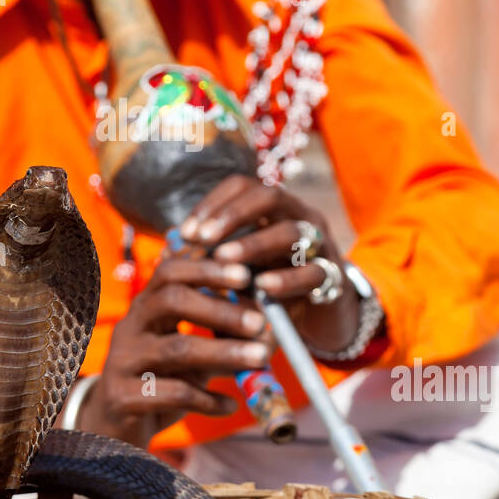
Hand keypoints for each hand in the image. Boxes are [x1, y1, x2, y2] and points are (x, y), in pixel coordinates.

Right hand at [78, 252, 273, 445]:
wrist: (113, 428)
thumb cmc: (160, 380)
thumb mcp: (188, 352)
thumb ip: (218, 336)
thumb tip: (267, 330)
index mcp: (146, 306)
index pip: (171, 271)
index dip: (208, 269)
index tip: (246, 275)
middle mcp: (130, 327)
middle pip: (170, 300)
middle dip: (219, 309)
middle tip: (259, 323)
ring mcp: (122, 361)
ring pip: (176, 349)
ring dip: (225, 352)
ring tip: (261, 359)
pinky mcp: (122, 396)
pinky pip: (173, 394)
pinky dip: (209, 399)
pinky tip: (231, 405)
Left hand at [179, 174, 360, 356]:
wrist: (316, 312)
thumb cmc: (268, 281)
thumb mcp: (241, 266)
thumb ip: (213, 257)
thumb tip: (168, 254)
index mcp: (272, 207)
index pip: (242, 186)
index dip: (214, 203)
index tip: (187, 232)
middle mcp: (298, 215)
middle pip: (268, 196)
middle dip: (233, 215)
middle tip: (203, 239)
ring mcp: (319, 242)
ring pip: (291, 231)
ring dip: (254, 244)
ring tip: (225, 260)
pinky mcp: (330, 275)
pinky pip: (312, 272)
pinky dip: (286, 279)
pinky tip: (262, 288)